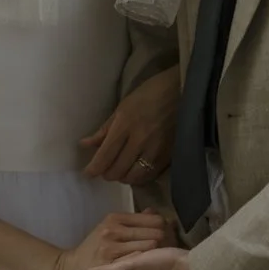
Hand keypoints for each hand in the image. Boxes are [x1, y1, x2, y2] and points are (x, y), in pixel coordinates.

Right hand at [51, 211, 170, 269]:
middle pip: (156, 231)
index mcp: (115, 218)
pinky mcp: (112, 265)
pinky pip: (140, 262)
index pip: (154, 218)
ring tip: (163, 262)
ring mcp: (113, 247)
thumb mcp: (110, 231)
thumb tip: (153, 212)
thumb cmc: (93, 252)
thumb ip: (132, 223)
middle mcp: (114, 229)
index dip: (165, 229)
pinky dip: (150, 265)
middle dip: (167, 241)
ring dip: (161, 254)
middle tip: (170, 252)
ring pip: (152, 246)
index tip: (168, 239)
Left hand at [80, 67, 179, 183]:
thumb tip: (85, 144)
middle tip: (104, 168)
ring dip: (122, 177)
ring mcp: (156, 150)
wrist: (183, 92)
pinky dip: (138, 177)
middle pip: (117, 170)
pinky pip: (149, 176)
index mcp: (126, 124)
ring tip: (119, 169)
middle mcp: (140, 140)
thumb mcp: (123, 106)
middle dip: (106, 173)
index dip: (94, 168)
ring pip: (133, 177)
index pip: (105, 155)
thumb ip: (104, 129)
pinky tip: (135, 170)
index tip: (88, 173)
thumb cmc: (150, 93)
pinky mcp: (168, 156)